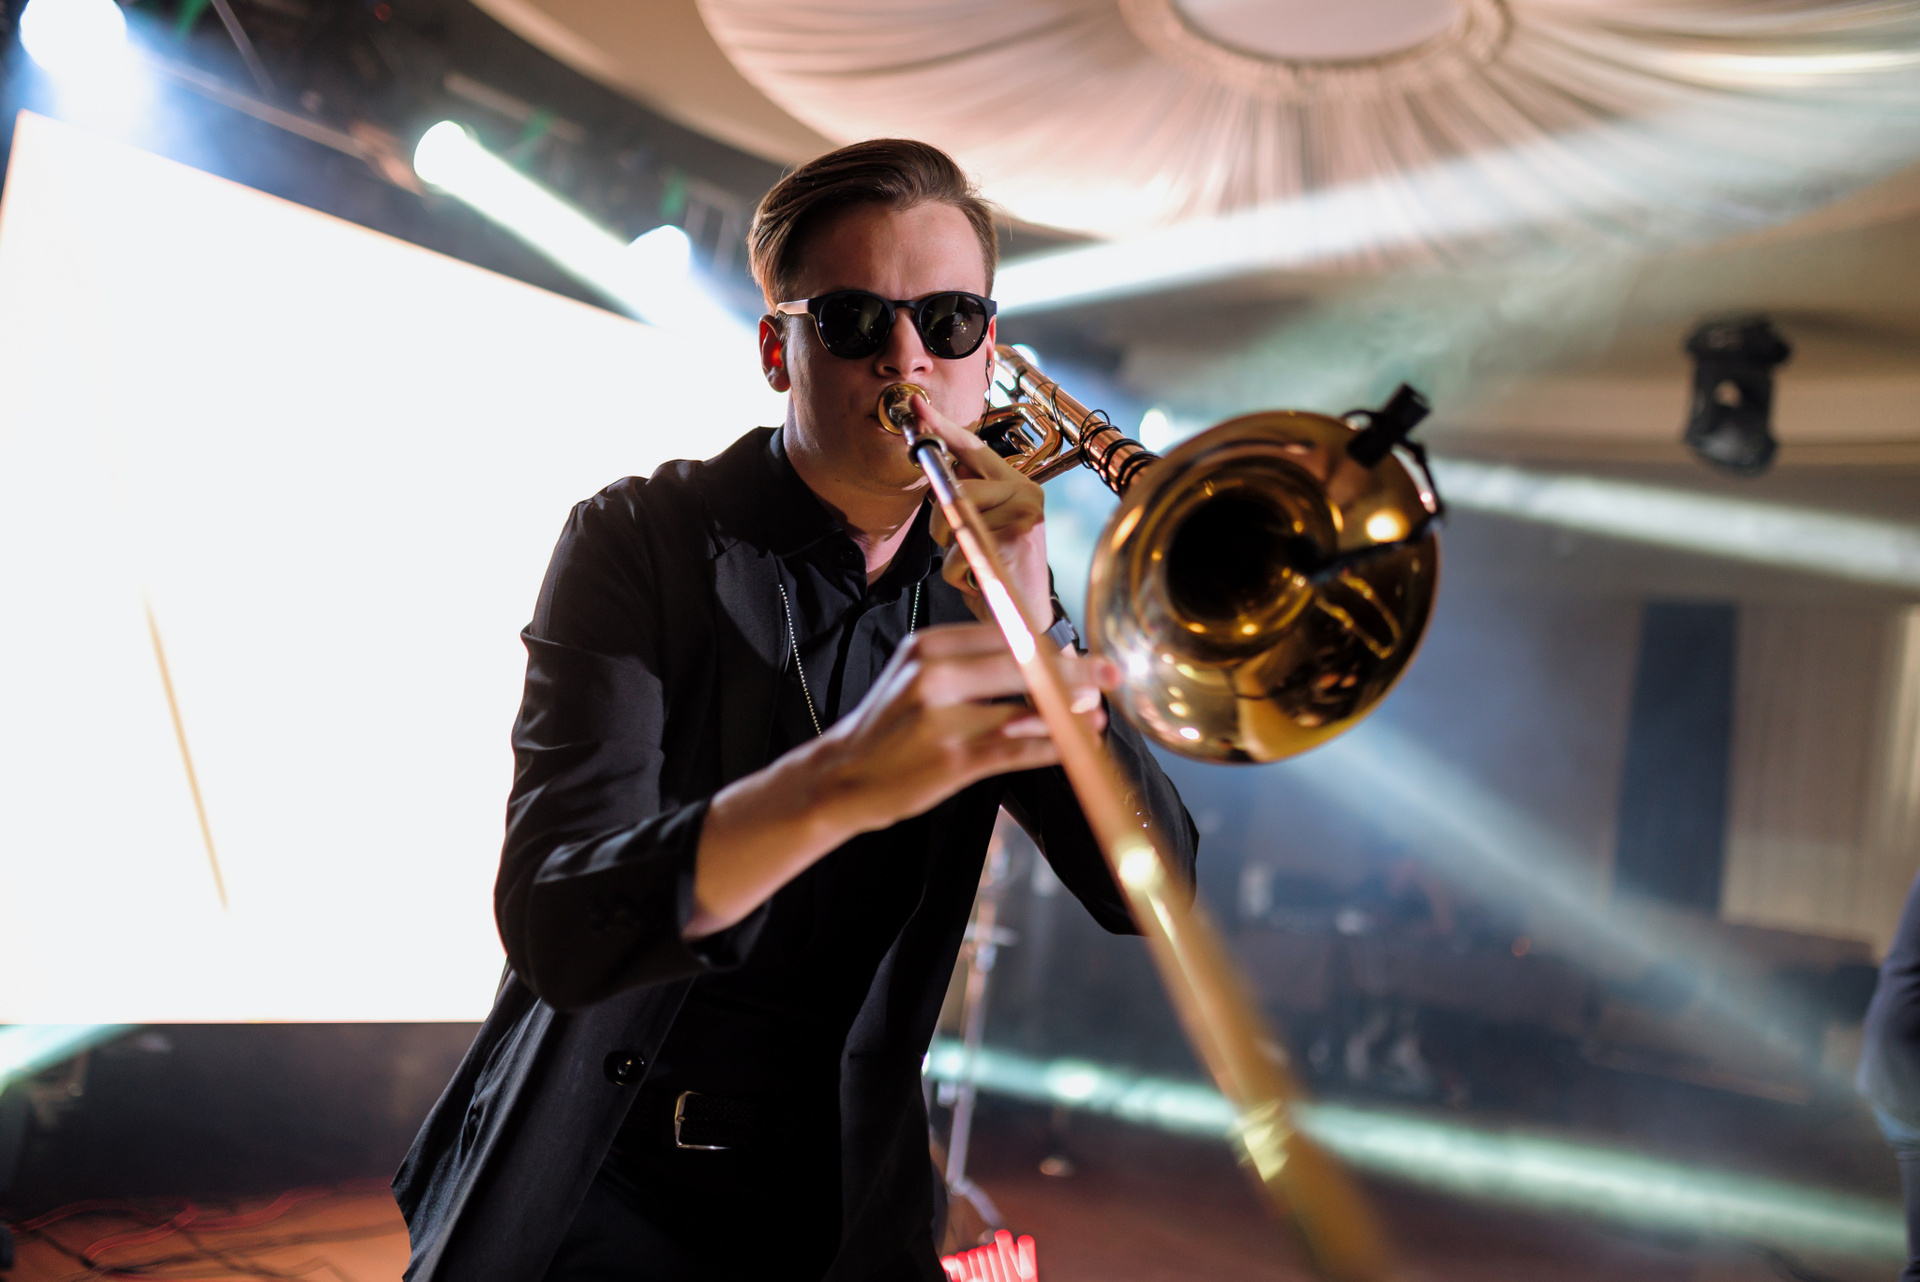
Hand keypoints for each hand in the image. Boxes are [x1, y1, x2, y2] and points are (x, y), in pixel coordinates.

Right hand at [689, 622, 1115, 937]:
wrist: (840, 776)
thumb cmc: (889, 726)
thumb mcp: (918, 675)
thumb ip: (971, 664)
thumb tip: (1042, 656)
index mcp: (928, 646)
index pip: (1005, 633)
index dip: (1050, 643)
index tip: (1080, 650)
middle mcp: (934, 674)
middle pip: (1023, 663)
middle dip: (1073, 670)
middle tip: (1108, 675)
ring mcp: (944, 719)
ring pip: (1027, 707)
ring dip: (1070, 712)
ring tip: (1096, 715)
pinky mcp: (954, 761)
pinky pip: (1019, 748)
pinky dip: (1055, 746)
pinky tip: (1076, 746)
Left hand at [909, 394, 1052, 635]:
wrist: (1025, 617)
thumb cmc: (999, 569)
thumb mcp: (981, 526)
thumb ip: (966, 496)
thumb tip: (934, 465)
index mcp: (1016, 484)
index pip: (974, 447)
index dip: (942, 426)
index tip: (917, 406)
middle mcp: (1026, 493)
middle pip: (954, 488)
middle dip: (941, 522)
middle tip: (958, 545)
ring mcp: (1024, 516)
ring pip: (953, 519)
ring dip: (950, 551)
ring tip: (973, 564)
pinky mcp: (1016, 542)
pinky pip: (959, 552)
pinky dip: (958, 574)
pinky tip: (978, 581)